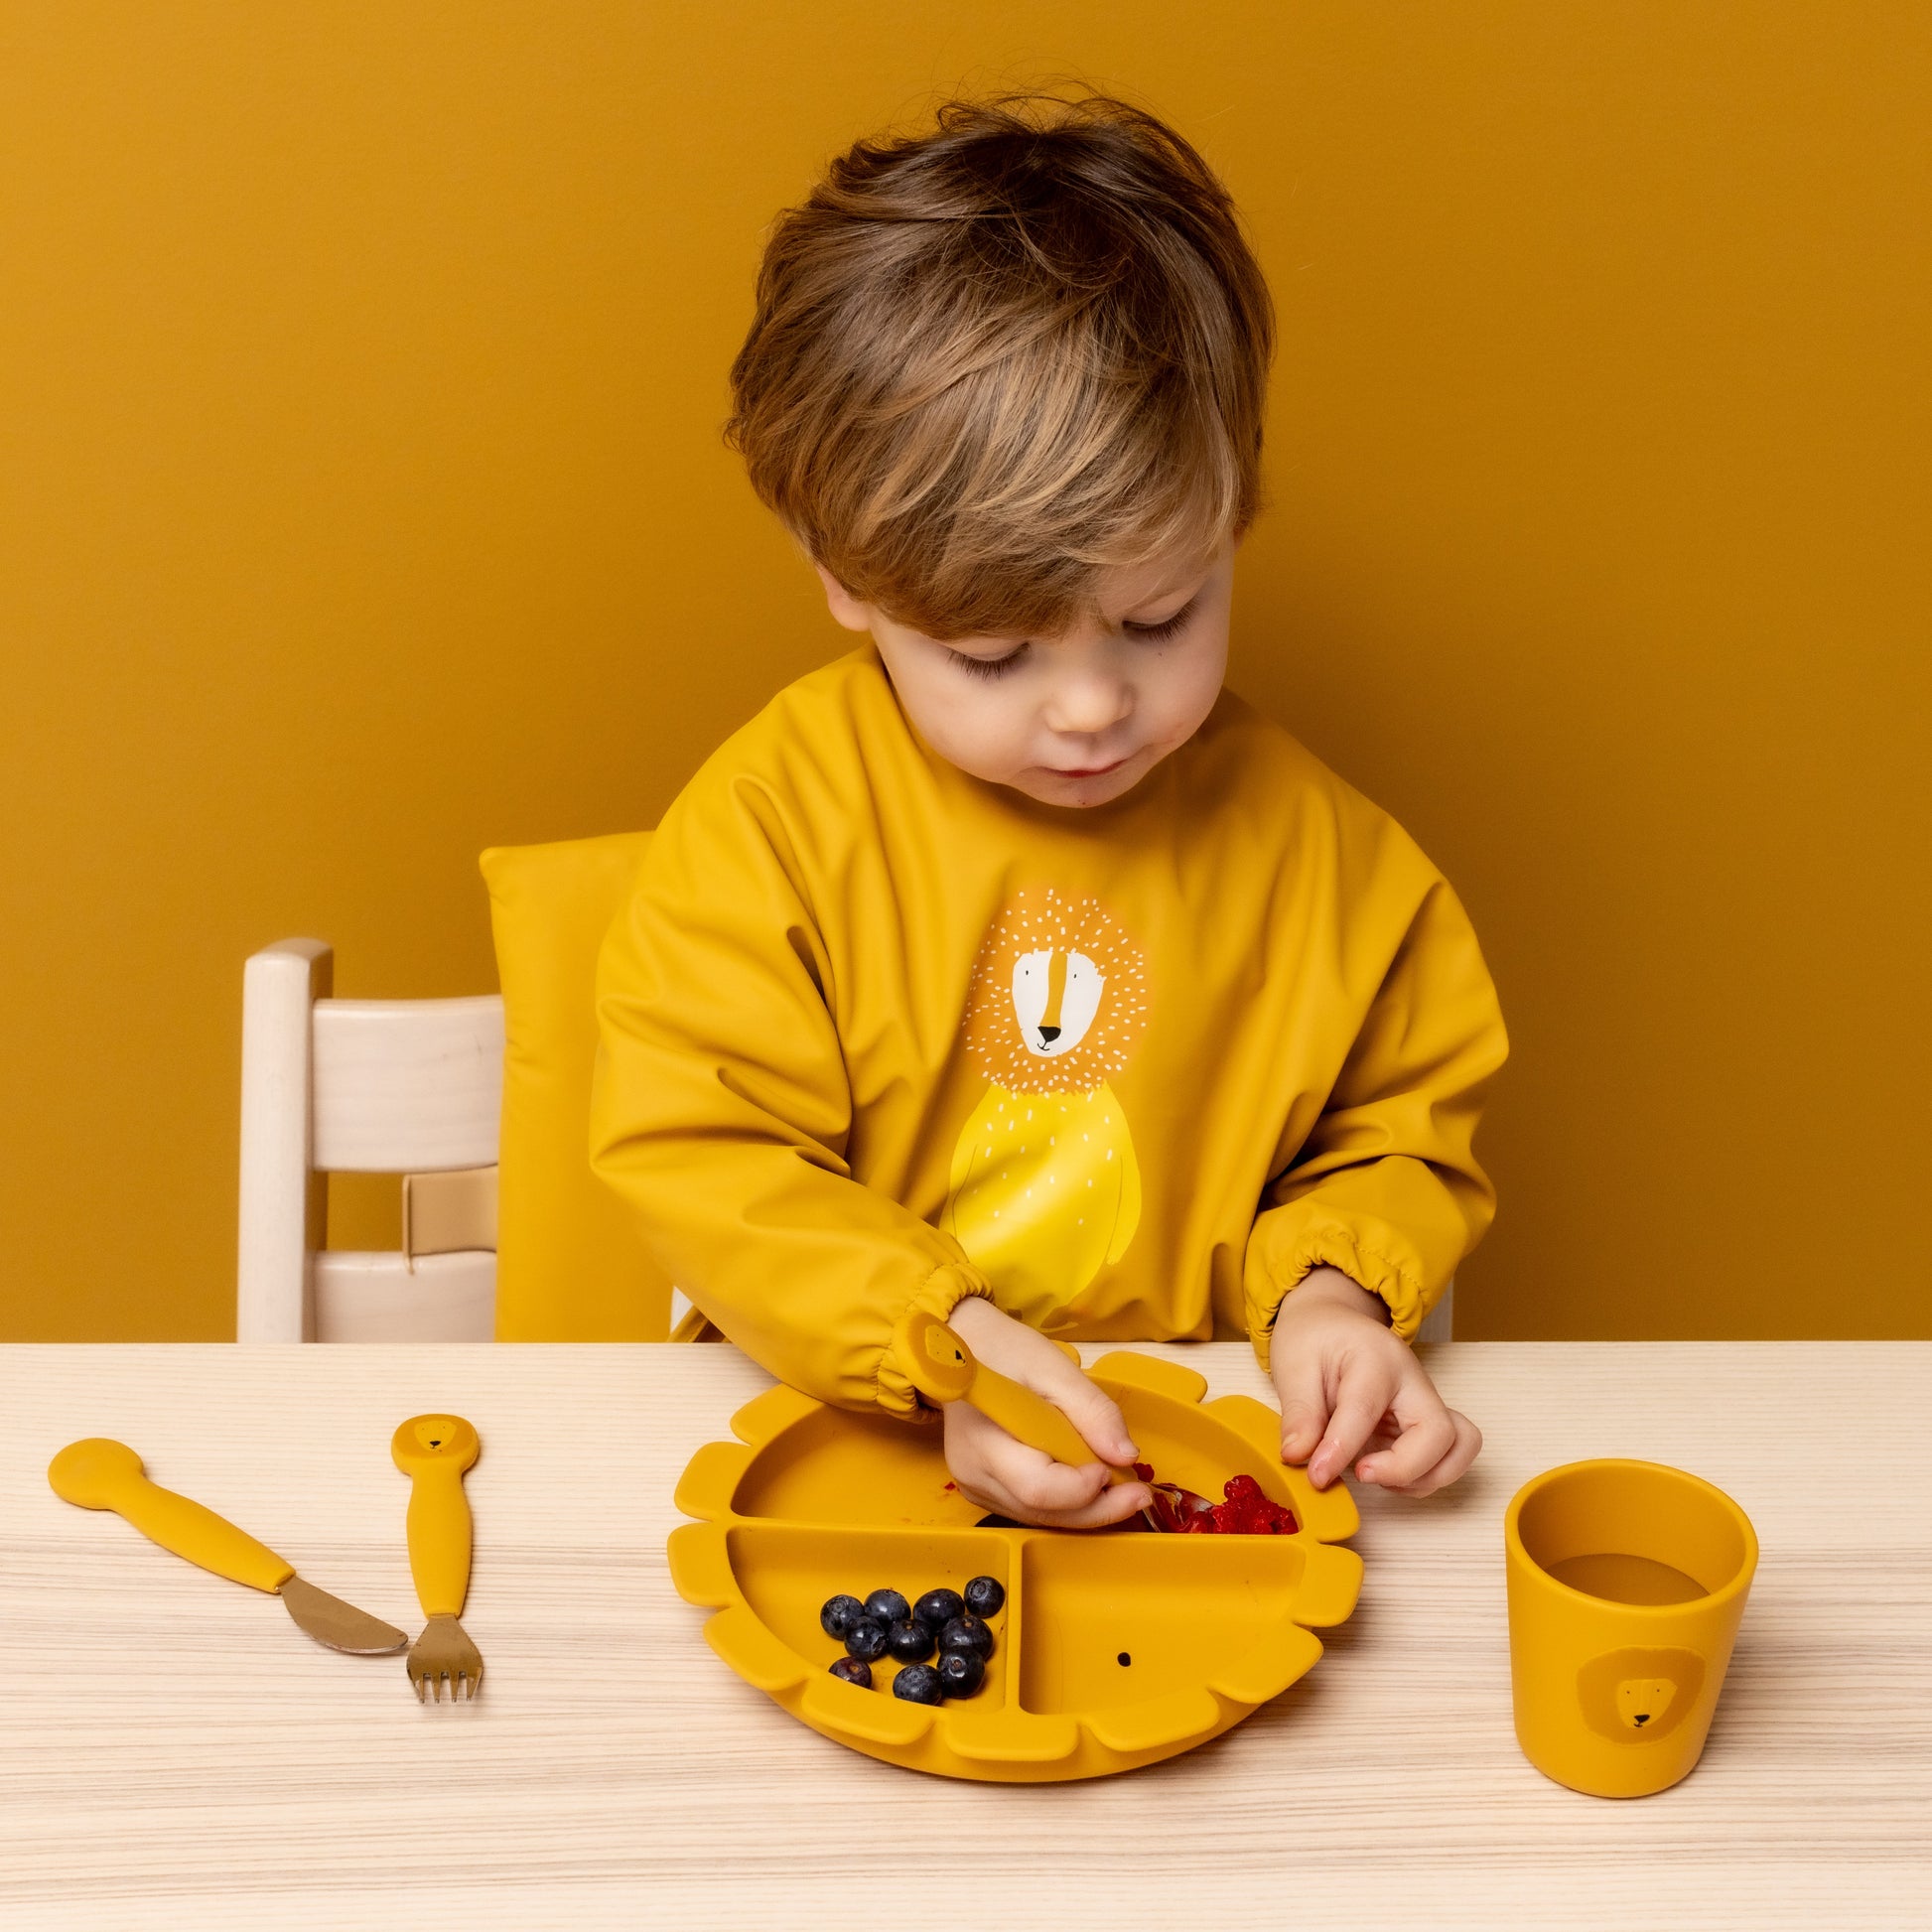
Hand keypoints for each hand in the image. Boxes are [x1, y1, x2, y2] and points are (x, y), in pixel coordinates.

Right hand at [940, 1297, 1153, 1528]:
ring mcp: (976, 1485)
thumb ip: (1092, 1412)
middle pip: (1042, 1511)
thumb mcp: (1055, 1368)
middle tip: (1139, 1494)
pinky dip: (1065, 1502)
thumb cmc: (1006, 1350)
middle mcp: (973, 1474)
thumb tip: (1126, 1457)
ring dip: (1084, 1508)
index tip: (1115, 1467)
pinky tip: (1089, 1483)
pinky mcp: (985, 1489)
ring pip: (1039, 1516)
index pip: (1037, 1487)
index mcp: (984, 1441)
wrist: (964, 1347)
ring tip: (1121, 1487)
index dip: (1081, 1487)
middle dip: (1096, 1508)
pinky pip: (1031, 1507)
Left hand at [1270, 1267, 1480, 1497]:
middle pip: (1440, 1433)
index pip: (1366, 1410)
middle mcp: (1413, 1381)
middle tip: (1359, 1472)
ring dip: (1423, 1477)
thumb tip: (1297, 1456)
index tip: (1317, 1475)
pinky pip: (1447, 1457)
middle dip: (1404, 1468)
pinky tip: (1384, 1472)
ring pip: (1459, 1448)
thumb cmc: (1315, 1339)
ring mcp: (1425, 1403)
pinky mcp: (1425, 1423)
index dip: (1341, 1449)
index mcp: (1375, 1359)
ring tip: (1375, 1474)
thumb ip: (1299, 1415)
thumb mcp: (1293, 1368)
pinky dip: (1423, 1477)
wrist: (1333, 1322)